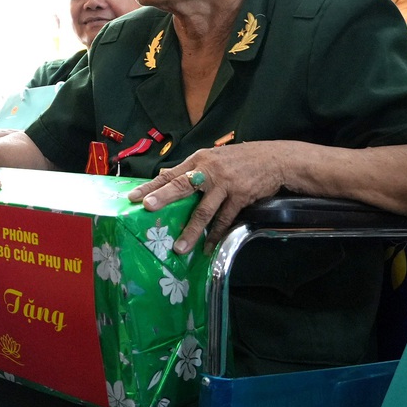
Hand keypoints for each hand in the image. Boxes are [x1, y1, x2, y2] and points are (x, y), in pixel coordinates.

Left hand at [128, 142, 286, 253]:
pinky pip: (225, 220)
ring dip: (191, 231)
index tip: (132, 197)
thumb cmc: (238, 160)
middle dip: (164, 197)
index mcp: (198, 160)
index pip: (169, 175)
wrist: (274, 159)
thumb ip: (189, 169)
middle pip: (182, 185)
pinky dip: (216, 235)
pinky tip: (208, 248)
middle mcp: (209, 171)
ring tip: (179, 248)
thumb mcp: (211, 158)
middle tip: (147, 208)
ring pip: (204, 210)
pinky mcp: (241, 196)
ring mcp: (225, 184)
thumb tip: (163, 175)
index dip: (151, 186)